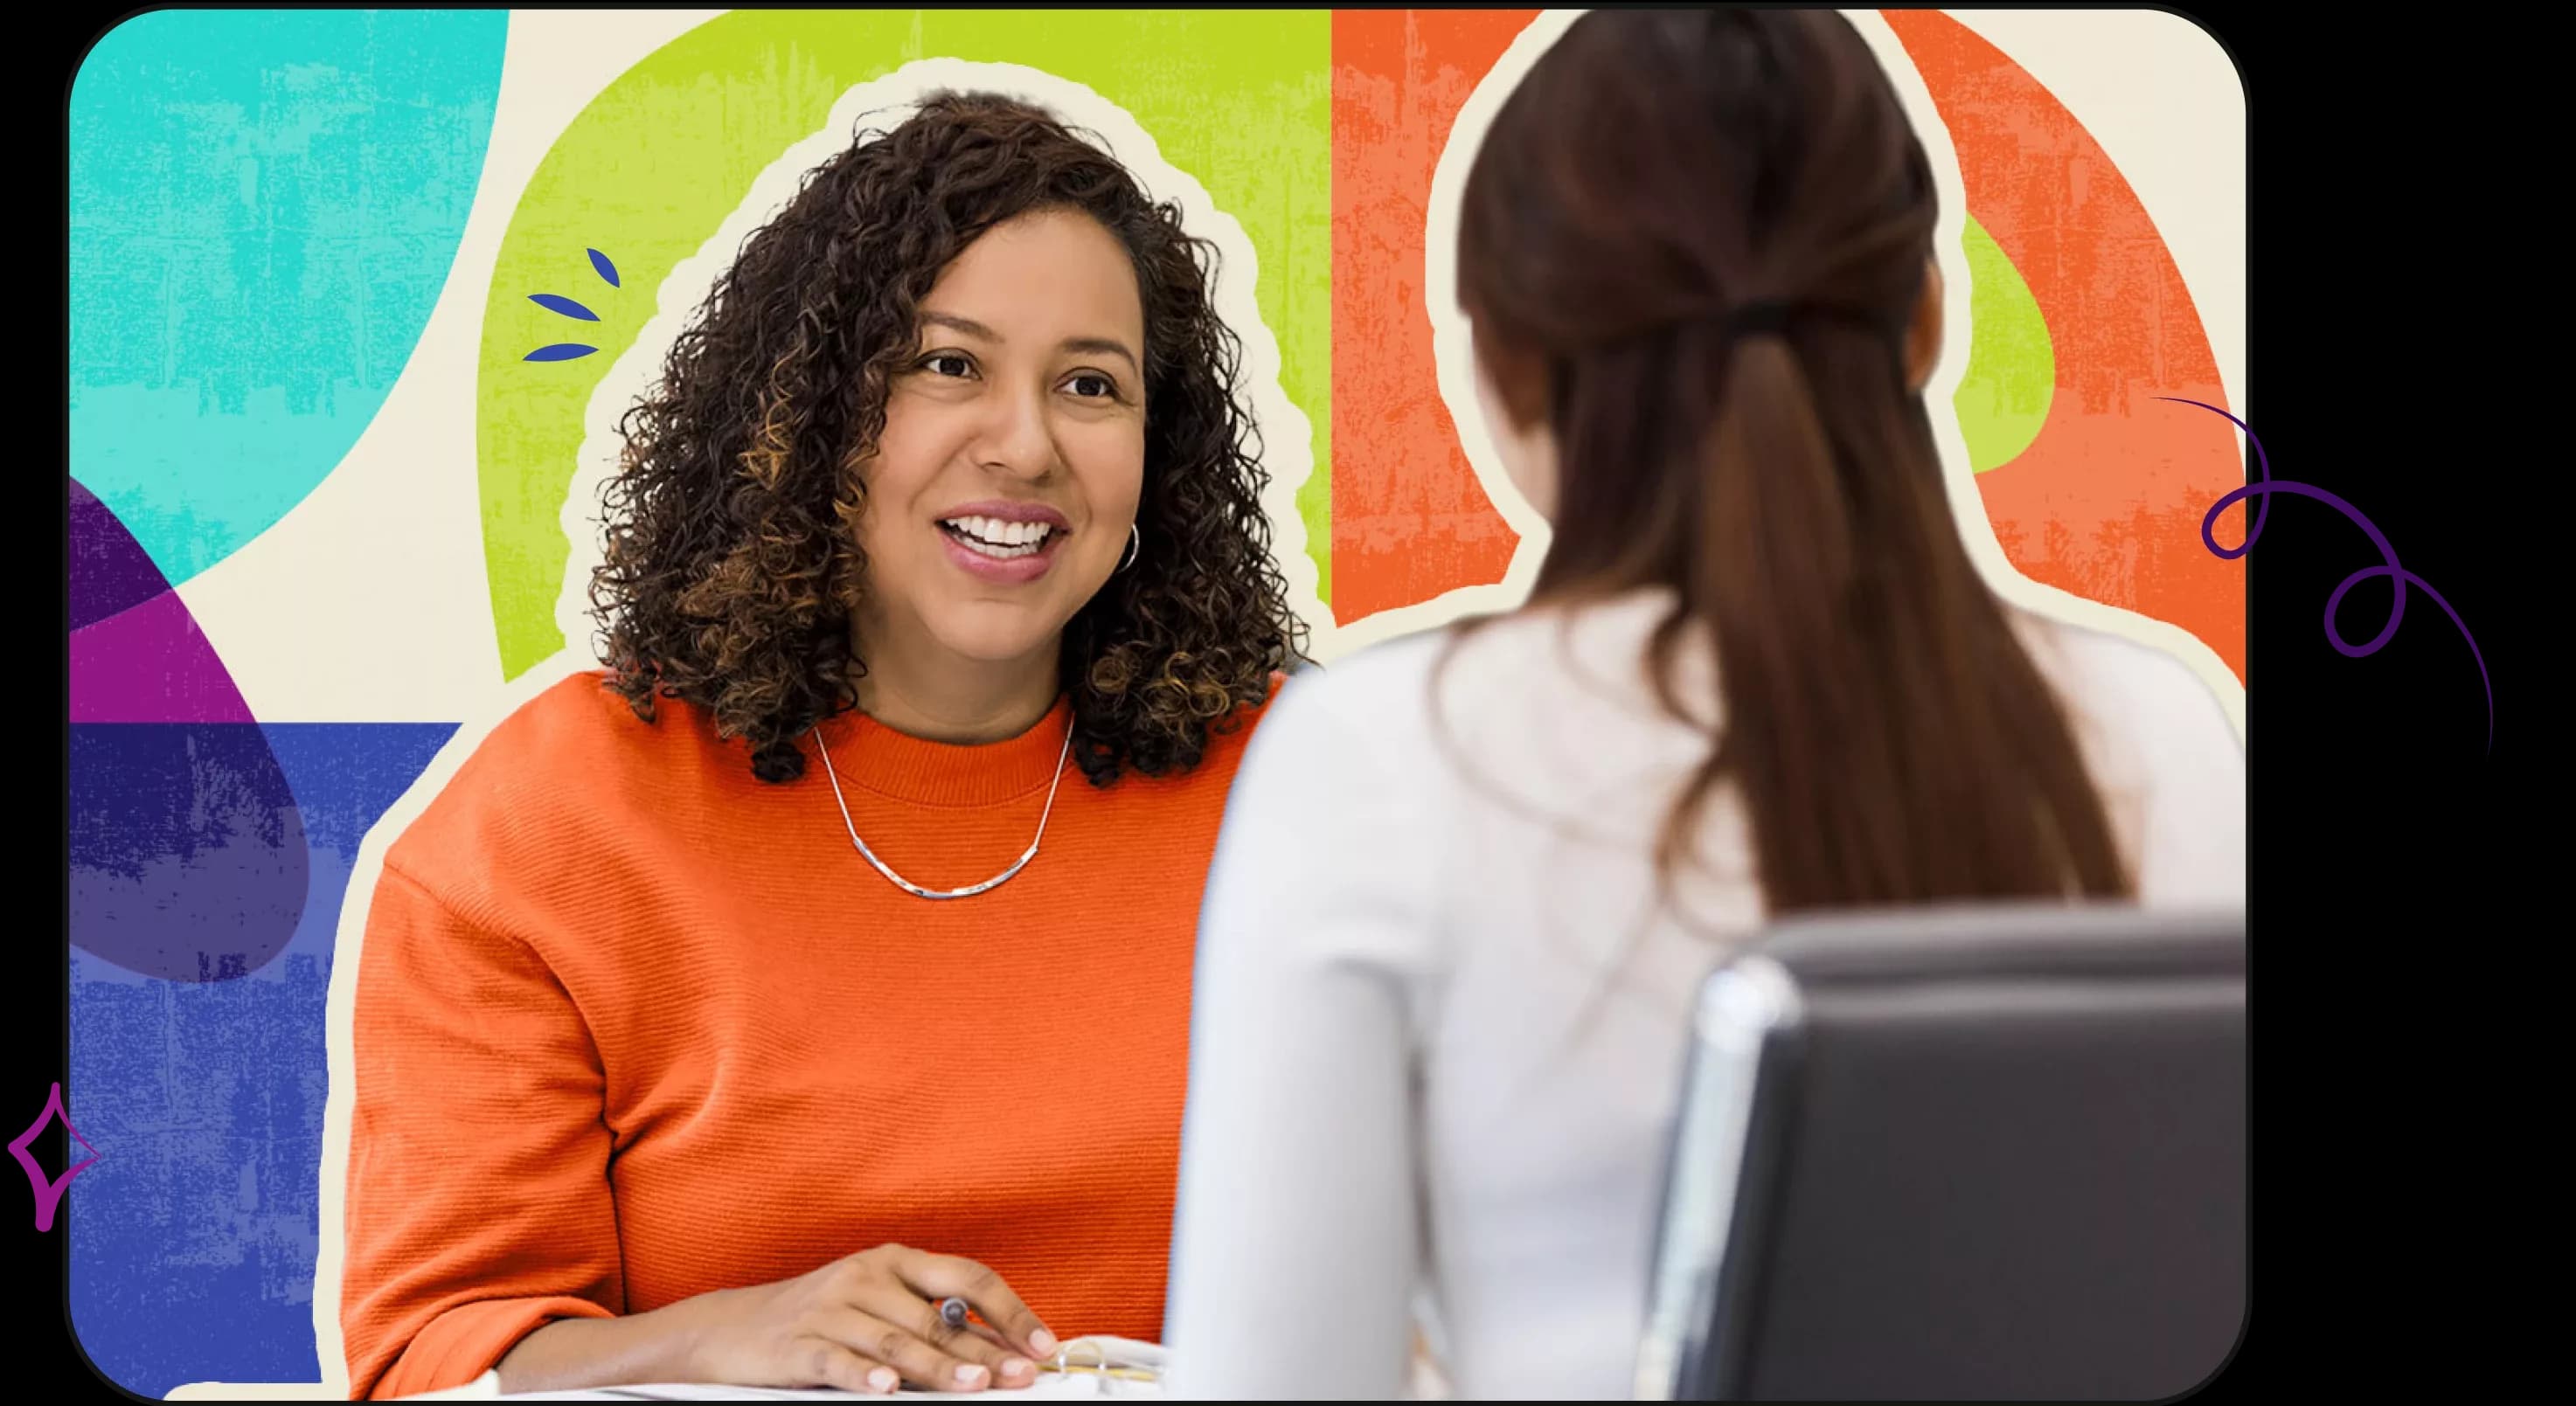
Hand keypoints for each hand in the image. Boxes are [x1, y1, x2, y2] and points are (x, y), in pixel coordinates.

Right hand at [684, 1244, 1060, 1394]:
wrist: (730, 1329)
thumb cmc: (821, 1319)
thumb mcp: (878, 1309)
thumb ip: (932, 1325)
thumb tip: (999, 1353)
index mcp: (894, 1262)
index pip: (967, 1278)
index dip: (1010, 1311)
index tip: (1042, 1343)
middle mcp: (865, 1276)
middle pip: (937, 1316)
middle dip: (986, 1350)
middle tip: (1019, 1376)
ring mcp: (830, 1308)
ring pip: (896, 1339)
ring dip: (939, 1366)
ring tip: (974, 1385)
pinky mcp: (798, 1343)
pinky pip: (839, 1359)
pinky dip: (866, 1375)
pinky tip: (888, 1390)